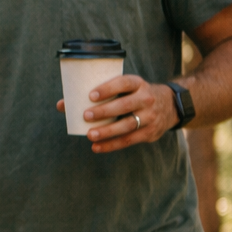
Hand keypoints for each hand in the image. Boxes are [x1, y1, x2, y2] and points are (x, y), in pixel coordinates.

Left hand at [55, 74, 175, 152]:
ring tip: (90, 135)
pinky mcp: (150, 133)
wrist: (169, 106)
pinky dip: (112, 145)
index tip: (91, 95)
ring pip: (127, 125)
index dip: (108, 89)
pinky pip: (129, 140)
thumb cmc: (133, 96)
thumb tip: (62, 105)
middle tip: (86, 115)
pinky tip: (97, 147)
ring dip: (107, 131)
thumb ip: (97, 95)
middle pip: (125, 106)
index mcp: (138, 84)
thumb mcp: (124, 89)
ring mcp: (150, 116)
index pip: (124, 83)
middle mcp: (147, 99)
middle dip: (105, 111)